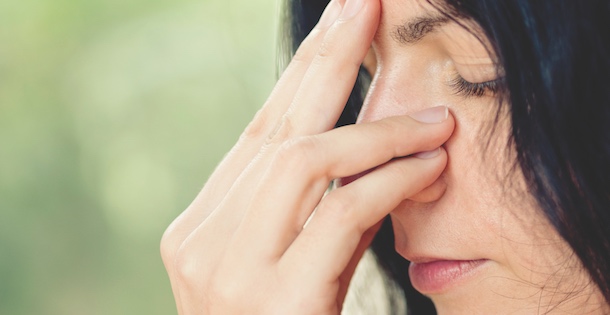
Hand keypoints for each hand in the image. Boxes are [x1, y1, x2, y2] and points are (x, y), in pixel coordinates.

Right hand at [160, 0, 453, 313]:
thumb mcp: (296, 270)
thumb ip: (321, 216)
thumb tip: (372, 159)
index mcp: (203, 227)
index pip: (259, 135)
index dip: (301, 74)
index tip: (337, 25)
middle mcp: (203, 239)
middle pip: (275, 128)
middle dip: (326, 60)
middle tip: (366, 6)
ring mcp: (231, 268)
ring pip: (305, 159)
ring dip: (379, 129)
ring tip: (433, 120)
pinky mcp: (277, 297)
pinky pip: (342, 211)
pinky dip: (389, 179)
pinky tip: (428, 163)